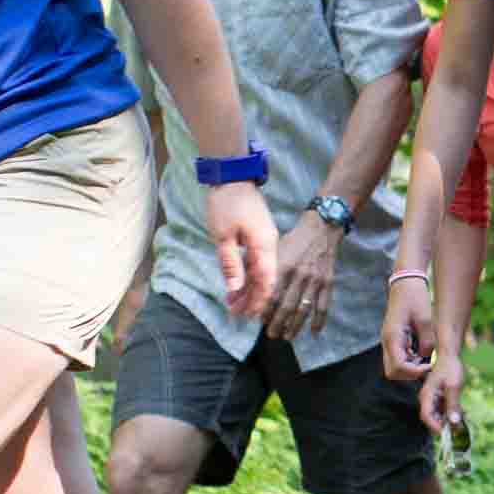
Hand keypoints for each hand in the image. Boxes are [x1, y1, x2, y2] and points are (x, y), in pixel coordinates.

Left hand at [202, 182, 279, 320]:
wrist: (233, 177)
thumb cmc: (227, 204)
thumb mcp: (223, 236)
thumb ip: (231, 264)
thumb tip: (235, 289)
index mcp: (264, 246)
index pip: (267, 280)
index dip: (259, 300)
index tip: (248, 316)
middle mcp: (269, 246)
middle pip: (265, 279)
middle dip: (252, 298)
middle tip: (236, 314)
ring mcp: (266, 241)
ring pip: (260, 272)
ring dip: (248, 288)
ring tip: (233, 304)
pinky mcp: (259, 238)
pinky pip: (256, 262)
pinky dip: (247, 275)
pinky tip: (237, 285)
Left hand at [261, 215, 339, 343]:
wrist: (321, 228)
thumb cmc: (292, 240)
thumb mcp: (270, 251)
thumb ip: (252, 274)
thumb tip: (232, 298)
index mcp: (283, 266)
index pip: (271, 294)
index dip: (264, 310)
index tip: (258, 321)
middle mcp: (299, 275)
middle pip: (287, 306)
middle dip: (278, 323)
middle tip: (271, 334)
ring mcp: (315, 280)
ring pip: (304, 309)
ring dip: (295, 326)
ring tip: (287, 337)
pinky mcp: (327, 282)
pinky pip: (324, 306)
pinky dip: (319, 321)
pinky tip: (314, 332)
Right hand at [381, 271, 437, 376]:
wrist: (406, 283)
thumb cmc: (415, 297)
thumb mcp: (425, 318)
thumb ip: (426, 341)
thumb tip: (426, 358)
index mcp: (393, 336)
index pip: (398, 366)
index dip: (414, 372)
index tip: (430, 365)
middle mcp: (387, 341)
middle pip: (393, 372)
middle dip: (410, 373)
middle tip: (427, 364)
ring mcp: (389, 341)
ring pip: (394, 367)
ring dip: (410, 367)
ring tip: (426, 358)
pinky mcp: (393, 339)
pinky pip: (398, 358)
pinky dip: (409, 360)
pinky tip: (422, 352)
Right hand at [417, 344, 466, 437]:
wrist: (450, 356)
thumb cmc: (451, 368)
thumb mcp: (454, 386)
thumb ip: (453, 404)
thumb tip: (454, 422)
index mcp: (427, 396)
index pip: (426, 416)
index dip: (435, 426)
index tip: (447, 432)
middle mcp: (427, 399)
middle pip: (432, 418)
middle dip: (444, 425)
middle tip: (459, 428)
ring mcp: (432, 399)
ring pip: (439, 416)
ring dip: (450, 420)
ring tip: (463, 420)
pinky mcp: (439, 398)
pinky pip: (443, 410)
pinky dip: (452, 413)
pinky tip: (463, 414)